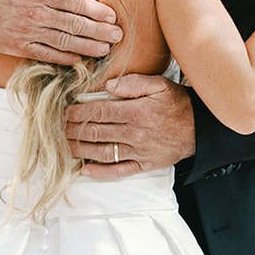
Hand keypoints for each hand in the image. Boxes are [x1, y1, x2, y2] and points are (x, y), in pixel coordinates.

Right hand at [0, 0, 121, 64]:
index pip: (74, 3)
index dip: (96, 11)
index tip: (111, 16)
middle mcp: (36, 14)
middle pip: (75, 25)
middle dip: (100, 31)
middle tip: (118, 36)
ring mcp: (28, 32)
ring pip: (65, 42)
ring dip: (89, 47)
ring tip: (106, 49)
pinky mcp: (20, 47)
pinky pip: (48, 55)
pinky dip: (66, 59)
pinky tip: (81, 60)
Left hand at [66, 73, 195, 178]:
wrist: (199, 129)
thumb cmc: (178, 104)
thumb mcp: (160, 84)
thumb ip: (133, 82)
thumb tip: (108, 84)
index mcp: (137, 112)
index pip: (100, 111)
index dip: (79, 111)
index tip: (64, 110)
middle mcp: (135, 133)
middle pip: (96, 132)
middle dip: (73, 130)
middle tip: (55, 128)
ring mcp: (138, 151)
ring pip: (102, 152)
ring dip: (79, 149)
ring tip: (63, 146)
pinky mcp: (143, 165)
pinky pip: (118, 171)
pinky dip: (100, 172)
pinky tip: (85, 170)